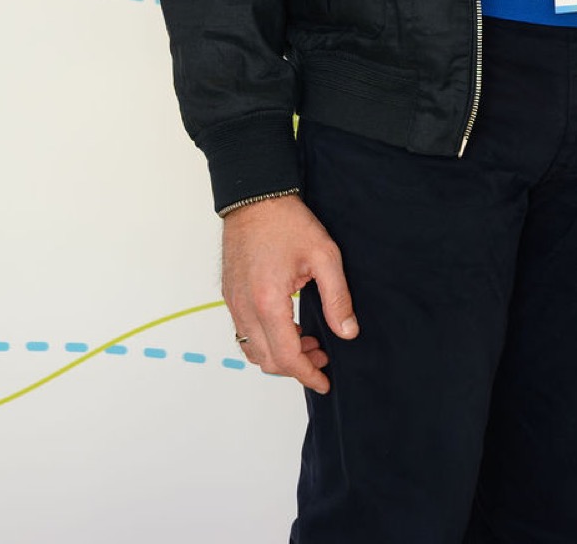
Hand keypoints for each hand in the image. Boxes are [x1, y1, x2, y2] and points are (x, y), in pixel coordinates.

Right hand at [222, 193, 358, 391]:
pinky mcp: (229, 295)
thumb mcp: (324, 255)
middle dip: (296, 367)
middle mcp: (244, 308)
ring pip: (252, 350)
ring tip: (308, 341)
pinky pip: (243, 332)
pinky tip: (287, 326)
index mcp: (268, 301)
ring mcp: (233, 303)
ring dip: (279, 355)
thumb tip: (347, 332)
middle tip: (322, 356)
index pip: (286, 357)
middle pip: (267, 360)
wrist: (255, 196)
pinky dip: (264, 340)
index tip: (324, 381)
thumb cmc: (287, 221)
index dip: (307, 375)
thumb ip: (337, 297)